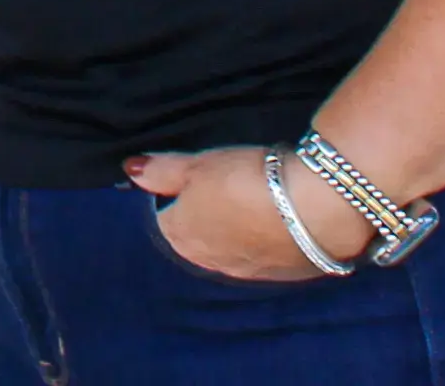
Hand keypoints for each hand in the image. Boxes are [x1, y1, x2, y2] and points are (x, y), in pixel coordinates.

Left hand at [123, 147, 348, 281]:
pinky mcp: (281, 278)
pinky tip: (278, 221)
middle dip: (204, 217)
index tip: (192, 179)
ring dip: (235, 232)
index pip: (162, 219)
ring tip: (253, 201)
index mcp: (181, 238)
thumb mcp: (198, 165)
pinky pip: (262, 259)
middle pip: (196, 237)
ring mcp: (246, 275)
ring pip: (229, 251)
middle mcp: (208, 264)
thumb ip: (161, 171)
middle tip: (224, 186)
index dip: (175, 196)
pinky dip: (264, 243)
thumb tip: (130, 171)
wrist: (314, 209)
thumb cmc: (245, 180)